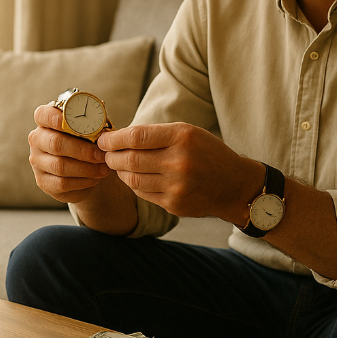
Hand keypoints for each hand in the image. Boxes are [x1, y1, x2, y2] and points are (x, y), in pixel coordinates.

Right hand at [28, 104, 111, 203]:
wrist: (87, 172)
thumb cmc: (89, 144)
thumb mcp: (93, 131)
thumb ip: (95, 127)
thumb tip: (104, 134)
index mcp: (46, 122)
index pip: (42, 114)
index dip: (52, 117)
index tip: (66, 120)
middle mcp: (37, 140)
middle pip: (55, 143)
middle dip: (82, 150)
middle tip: (101, 154)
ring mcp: (37, 162)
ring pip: (59, 165)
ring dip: (86, 168)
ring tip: (104, 168)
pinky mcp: (43, 182)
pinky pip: (62, 183)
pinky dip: (83, 181)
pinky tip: (96, 178)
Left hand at [96, 122, 262, 222]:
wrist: (233, 184)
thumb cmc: (207, 153)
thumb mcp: (188, 133)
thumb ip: (156, 134)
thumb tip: (118, 137)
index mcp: (182, 137)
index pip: (136, 136)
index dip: (114, 138)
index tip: (103, 139)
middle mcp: (179, 161)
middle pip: (131, 159)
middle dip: (112, 156)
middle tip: (105, 154)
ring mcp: (177, 186)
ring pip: (133, 179)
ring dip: (120, 171)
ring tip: (117, 165)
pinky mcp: (174, 204)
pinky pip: (143, 193)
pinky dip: (134, 184)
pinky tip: (134, 177)